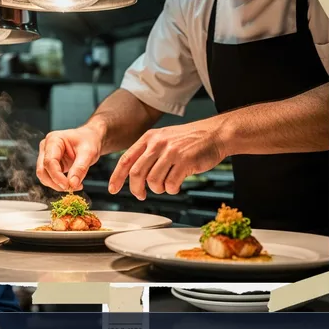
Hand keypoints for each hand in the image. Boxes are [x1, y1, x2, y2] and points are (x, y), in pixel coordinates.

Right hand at [36, 126, 103, 191]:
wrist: (90, 138)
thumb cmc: (89, 140)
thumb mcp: (89, 153)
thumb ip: (80, 168)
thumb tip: (72, 184)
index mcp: (53, 140)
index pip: (49, 161)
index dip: (57, 176)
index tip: (68, 186)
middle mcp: (46, 147)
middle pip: (42, 170)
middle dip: (55, 182)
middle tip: (72, 188)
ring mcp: (46, 156)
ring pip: (44, 176)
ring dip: (56, 185)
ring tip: (74, 186)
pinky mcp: (50, 164)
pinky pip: (49, 177)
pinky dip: (58, 184)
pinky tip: (71, 183)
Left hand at [108, 121, 224, 199]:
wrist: (216, 134)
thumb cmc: (191, 140)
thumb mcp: (165, 138)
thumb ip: (149, 153)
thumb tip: (135, 175)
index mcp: (149, 138)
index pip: (126, 159)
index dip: (117, 177)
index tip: (113, 189)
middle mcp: (158, 143)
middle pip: (136, 173)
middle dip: (136, 188)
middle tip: (141, 195)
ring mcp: (171, 152)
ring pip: (153, 180)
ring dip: (158, 189)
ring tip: (165, 186)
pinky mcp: (185, 161)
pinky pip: (170, 184)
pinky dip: (171, 189)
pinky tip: (176, 185)